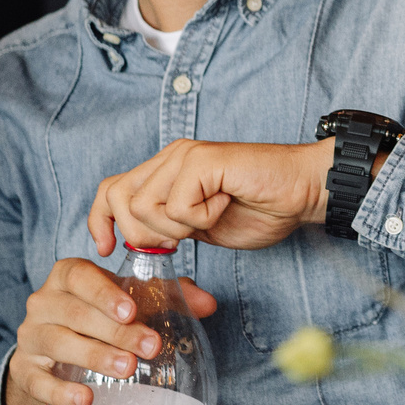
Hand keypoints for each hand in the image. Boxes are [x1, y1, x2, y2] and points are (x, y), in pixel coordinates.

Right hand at [3, 257, 219, 404]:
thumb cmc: (100, 318)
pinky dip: (60, 390)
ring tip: (127, 368)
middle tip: (149, 347)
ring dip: (94, 356)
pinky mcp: (23, 370)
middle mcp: (43, 302)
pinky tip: (86, 398)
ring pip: (57, 343)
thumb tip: (209, 303)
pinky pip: (37, 380)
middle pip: (75, 313)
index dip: (104, 293)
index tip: (132, 311)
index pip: (80, 277)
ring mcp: (30, 337)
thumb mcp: (131, 302)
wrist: (54, 354)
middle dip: (115, 332)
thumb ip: (171, 296)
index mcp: (68, 277)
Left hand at [86, 138, 335, 254]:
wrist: (304, 190)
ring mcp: (185, 155)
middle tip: (181, 239)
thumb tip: (134, 242)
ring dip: (176, 228)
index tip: (106, 249)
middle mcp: (171, 156)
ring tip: (210, 216)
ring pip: (144, 207)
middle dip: (143, 234)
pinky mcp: (203, 161)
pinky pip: (177, 207)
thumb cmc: (262, 208)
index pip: (109, 190)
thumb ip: (168, 227)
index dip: (100, 221)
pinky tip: (225, 204)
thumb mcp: (200, 226)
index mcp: (166, 170)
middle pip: (119, 200)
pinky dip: (201, 218)